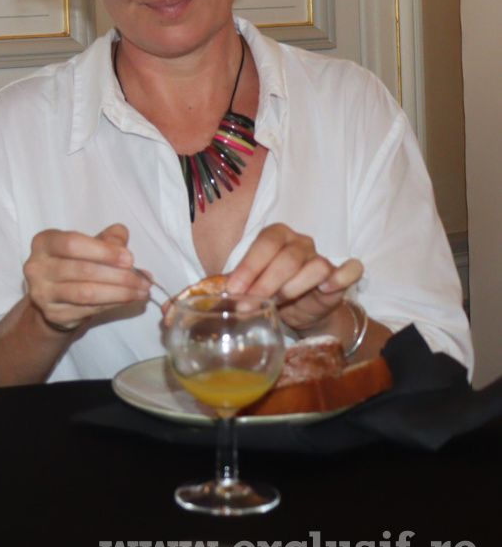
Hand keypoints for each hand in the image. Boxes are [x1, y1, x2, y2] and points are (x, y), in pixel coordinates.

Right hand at [23, 224, 150, 331]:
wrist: (55, 296)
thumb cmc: (74, 263)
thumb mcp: (90, 245)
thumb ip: (107, 239)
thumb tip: (123, 240)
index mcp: (44, 242)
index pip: (72, 244)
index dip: (103, 251)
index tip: (129, 258)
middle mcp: (36, 267)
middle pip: (82, 270)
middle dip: (118, 275)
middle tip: (144, 279)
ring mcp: (42, 293)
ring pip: (86, 293)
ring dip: (119, 293)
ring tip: (141, 291)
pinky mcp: (52, 314)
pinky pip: (87, 310)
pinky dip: (112, 305)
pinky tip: (128, 300)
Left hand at [224, 223, 362, 335]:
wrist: (295, 310)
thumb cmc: (267, 291)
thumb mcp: (245, 286)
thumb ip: (229, 286)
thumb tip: (195, 300)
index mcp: (275, 236)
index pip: (264, 244)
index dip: (249, 268)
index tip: (234, 291)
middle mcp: (300, 243)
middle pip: (287, 258)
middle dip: (265, 284)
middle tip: (248, 305)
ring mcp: (321, 257)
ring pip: (314, 266)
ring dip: (293, 287)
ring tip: (279, 301)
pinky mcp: (339, 276)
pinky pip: (350, 270)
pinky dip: (341, 277)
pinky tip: (326, 289)